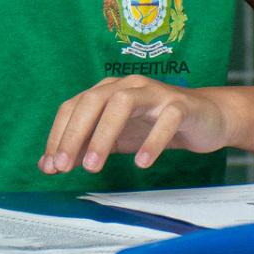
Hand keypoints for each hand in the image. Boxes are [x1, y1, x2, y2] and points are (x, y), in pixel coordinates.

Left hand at [39, 75, 232, 173]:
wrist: (205, 118)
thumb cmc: (155, 125)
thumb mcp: (115, 139)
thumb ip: (84, 148)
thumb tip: (48, 165)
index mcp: (107, 91)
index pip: (73, 106)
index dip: (59, 135)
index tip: (51, 165)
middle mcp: (127, 85)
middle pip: (93, 101)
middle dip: (75, 134)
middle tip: (65, 167)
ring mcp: (154, 93)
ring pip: (123, 103)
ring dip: (103, 134)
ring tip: (93, 166)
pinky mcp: (181, 105)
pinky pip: (165, 119)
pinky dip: (151, 141)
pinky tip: (141, 163)